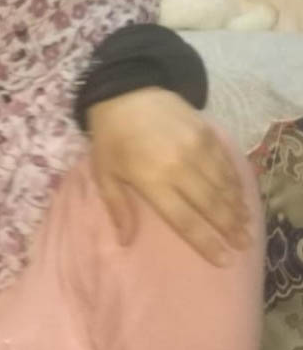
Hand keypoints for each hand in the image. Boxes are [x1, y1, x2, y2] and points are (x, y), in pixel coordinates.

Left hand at [87, 87, 250, 266]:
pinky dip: (235, 181)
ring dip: (236, 207)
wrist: (125, 91)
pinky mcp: (206, 132)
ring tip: (245, 225)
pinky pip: (226, 162)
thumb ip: (118, 207)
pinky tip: (239, 194)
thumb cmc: (111, 136)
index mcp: (152, 180)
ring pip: (223, 185)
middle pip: (211, 205)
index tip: (221, 258)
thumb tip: (125, 241)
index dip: (205, 241)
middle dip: (228, 228)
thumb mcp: (104, 173)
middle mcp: (179, 166)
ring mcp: (196, 147)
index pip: (184, 219)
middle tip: (241, 244)